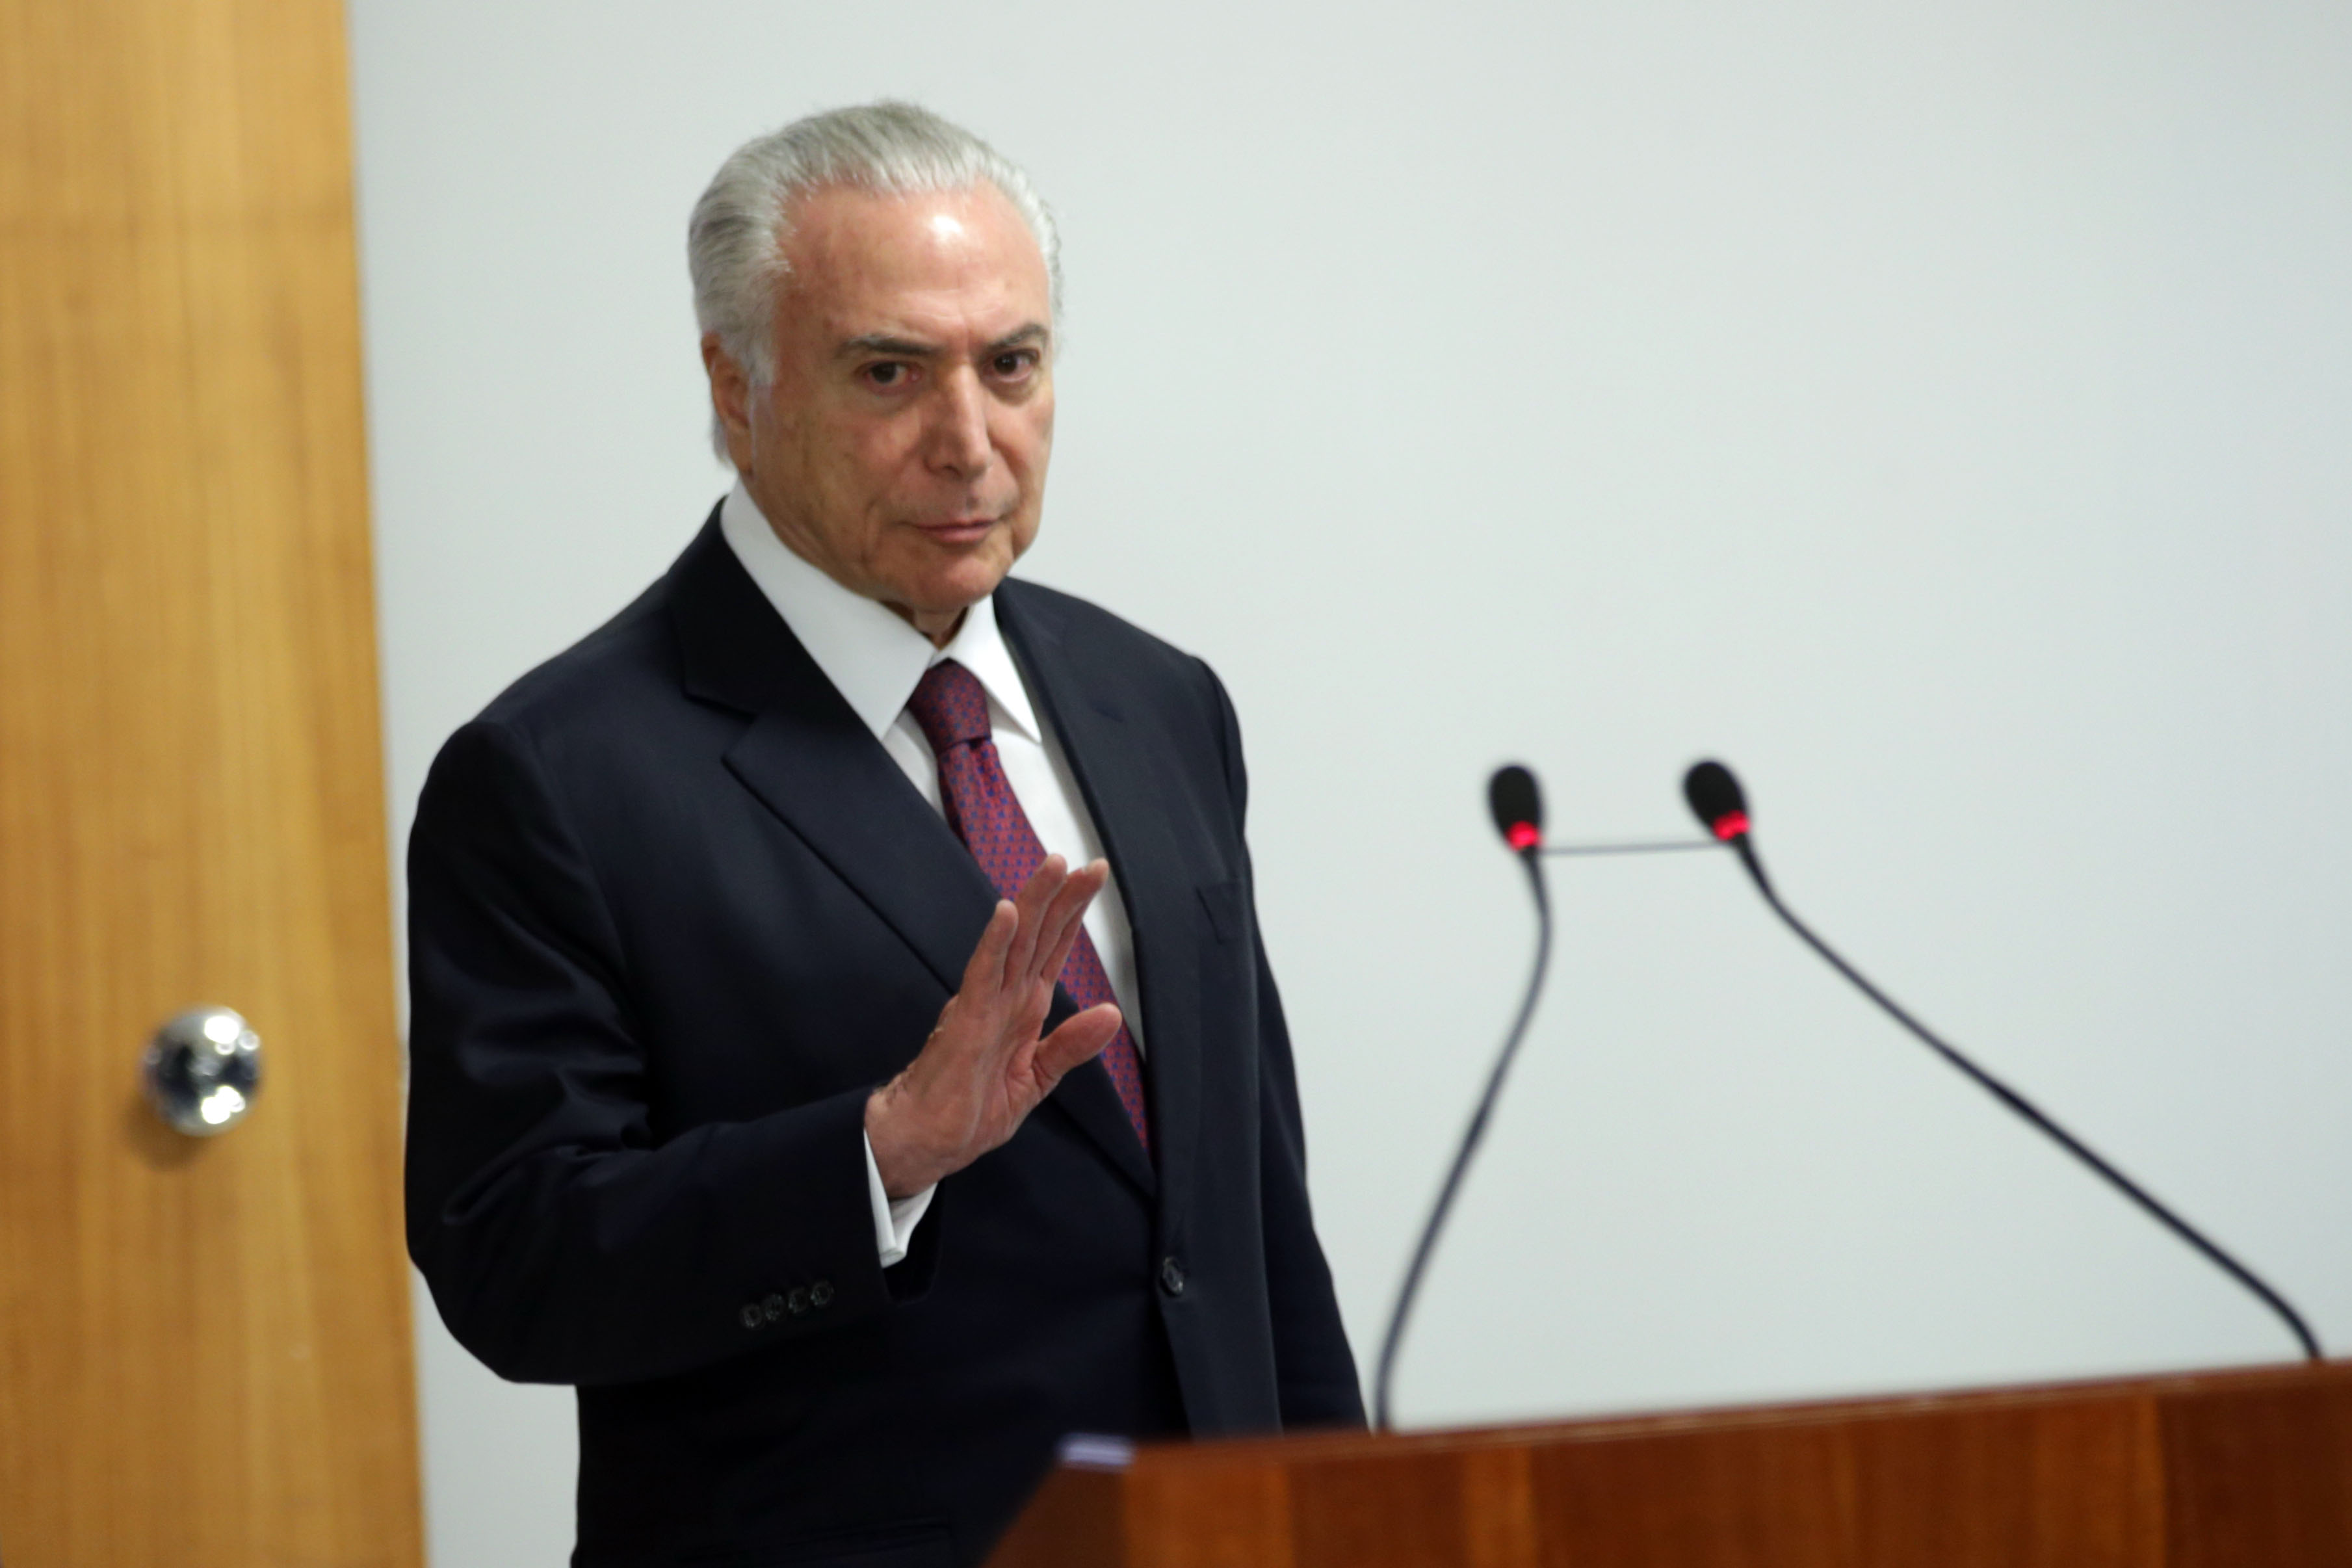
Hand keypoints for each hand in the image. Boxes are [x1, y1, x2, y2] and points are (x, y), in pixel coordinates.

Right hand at [865, 856, 1123, 1197]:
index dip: (1072, 912)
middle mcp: (1006, 996)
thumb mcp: (1037, 1079)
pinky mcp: (966, 1021)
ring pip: (1013, 943)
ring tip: (1053, 866)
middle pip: (1037, 934)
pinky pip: (982, 974)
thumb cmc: (970, 1111)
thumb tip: (1111, 1013)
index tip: (1094, 876)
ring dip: (1033, 903)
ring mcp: (984, 1004)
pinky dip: (995, 943)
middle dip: (1062, 896)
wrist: (925, 1143)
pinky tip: (1006, 914)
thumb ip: (1071, 1046)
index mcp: (1024, 1007)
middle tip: (1089, 863)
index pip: (1052, 948)